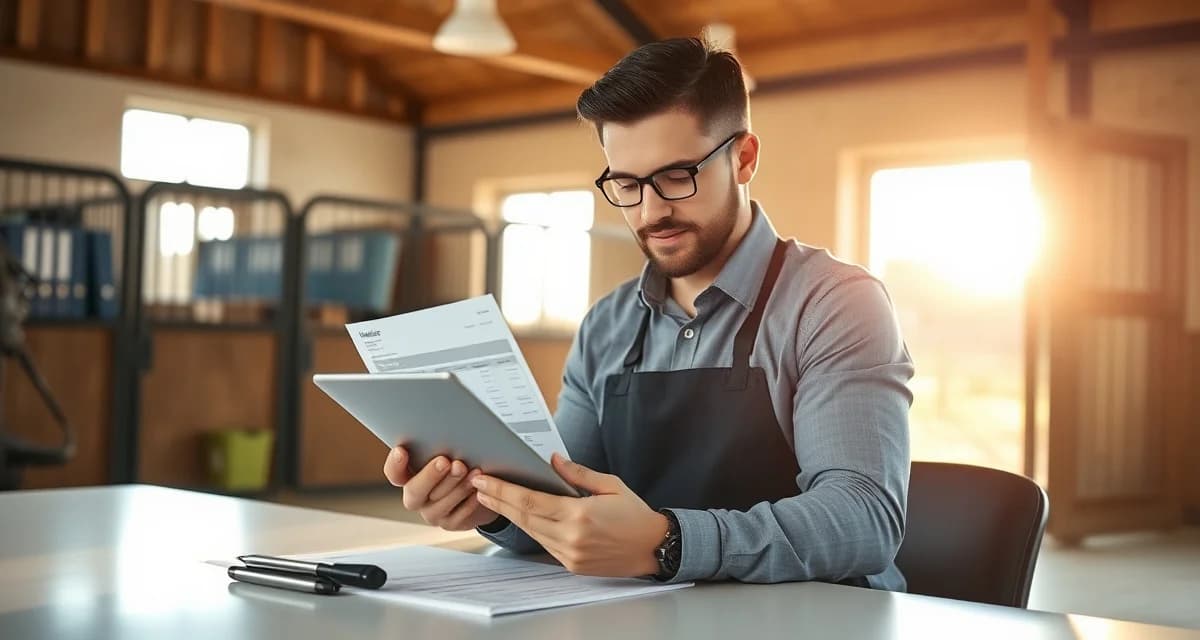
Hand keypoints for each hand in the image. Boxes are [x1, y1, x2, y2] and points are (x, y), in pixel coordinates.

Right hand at [382, 446, 499, 530]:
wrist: (482, 491)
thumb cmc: (460, 464)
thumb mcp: (449, 454)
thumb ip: (441, 449)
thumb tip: (449, 434)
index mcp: (409, 477)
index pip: (394, 473)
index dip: (395, 464)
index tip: (401, 450)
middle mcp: (416, 497)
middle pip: (415, 490)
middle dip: (430, 475)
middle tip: (445, 461)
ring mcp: (432, 513)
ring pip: (440, 503)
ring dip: (457, 486)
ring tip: (472, 471)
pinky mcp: (450, 523)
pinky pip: (459, 514)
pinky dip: (470, 501)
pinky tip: (478, 489)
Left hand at [472, 453, 667, 577]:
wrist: (654, 548)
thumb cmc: (636, 515)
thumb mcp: (610, 486)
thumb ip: (578, 474)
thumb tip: (553, 460)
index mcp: (579, 515)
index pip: (530, 501)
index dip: (503, 490)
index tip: (485, 480)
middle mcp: (571, 537)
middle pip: (523, 517)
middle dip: (498, 500)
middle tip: (477, 486)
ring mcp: (570, 554)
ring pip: (531, 531)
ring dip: (510, 514)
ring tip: (492, 498)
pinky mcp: (572, 564)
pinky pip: (544, 543)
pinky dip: (530, 527)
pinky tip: (519, 515)